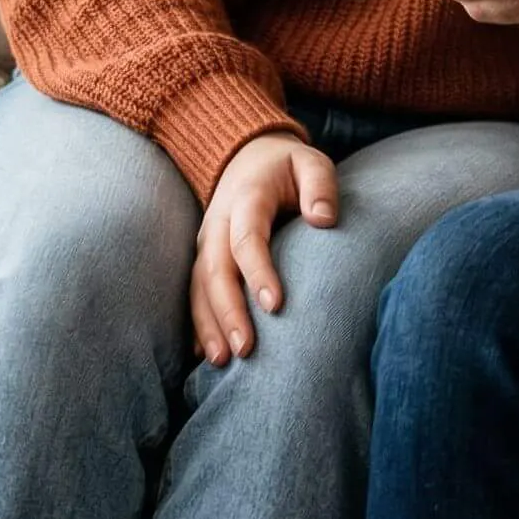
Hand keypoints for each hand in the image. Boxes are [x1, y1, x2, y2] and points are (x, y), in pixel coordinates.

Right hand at [190, 132, 337, 367]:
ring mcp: (207, 241)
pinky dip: (198, 323)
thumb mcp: (310, 162)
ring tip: (223, 361)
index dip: (258, 271)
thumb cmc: (287, 167)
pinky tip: (205, 354)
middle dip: (229, 311)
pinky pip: (195, 292)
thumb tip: (323, 219)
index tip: (276, 305)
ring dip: (209, 324)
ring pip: (200, 286)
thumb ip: (320, 186)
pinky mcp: (203, 257)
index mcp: (248, 197)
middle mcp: (219, 222)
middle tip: (246, 349)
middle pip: (217, 270)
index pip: (247, 237)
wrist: (248, 156)